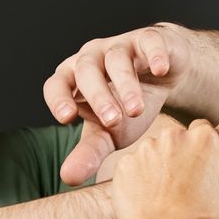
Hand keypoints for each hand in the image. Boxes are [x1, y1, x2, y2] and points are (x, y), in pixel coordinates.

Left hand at [43, 23, 193, 185]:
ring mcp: (119, 46)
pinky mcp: (149, 39)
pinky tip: (161, 70)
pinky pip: (149, 42)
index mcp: (73, 80)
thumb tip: (68, 179)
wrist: (162, 79)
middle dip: (98, 97)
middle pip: (86, 71)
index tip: (68, 119)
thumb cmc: (126, 107)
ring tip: (137, 110)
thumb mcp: (108, 134)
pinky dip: (154, 55)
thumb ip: (89, 154)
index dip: (58, 99)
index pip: (55, 85)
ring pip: (116, 59)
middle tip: (113, 121)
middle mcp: (91, 59)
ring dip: (126, 84)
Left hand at [108, 119, 218, 218]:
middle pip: (175, 138)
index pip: (203, 130)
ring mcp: (145, 148)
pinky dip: (135, 179)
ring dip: (155, 166)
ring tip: (160, 193)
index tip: (199, 164)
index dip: (202, 148)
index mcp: (203, 139)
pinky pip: (131, 167)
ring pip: (151, 152)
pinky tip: (143, 199)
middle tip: (180, 182)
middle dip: (177, 154)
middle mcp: (173, 136)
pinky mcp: (124, 164)